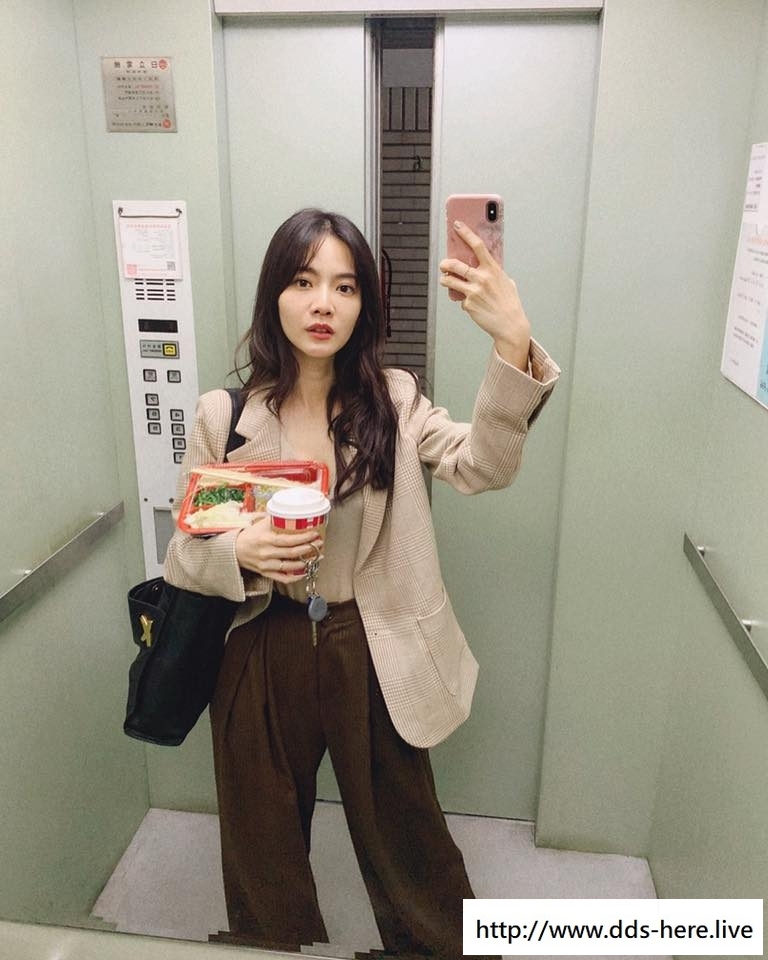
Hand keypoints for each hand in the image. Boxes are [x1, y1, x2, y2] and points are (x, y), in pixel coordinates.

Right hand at [234, 514, 323, 582]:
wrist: (234, 550)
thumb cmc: (249, 536)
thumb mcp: (260, 524)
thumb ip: (275, 519)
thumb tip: (292, 511)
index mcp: (265, 539)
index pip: (288, 540)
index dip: (303, 538)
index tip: (314, 534)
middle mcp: (266, 553)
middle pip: (292, 553)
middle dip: (309, 548)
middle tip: (319, 543)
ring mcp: (266, 565)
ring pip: (290, 566)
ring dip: (306, 562)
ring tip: (317, 556)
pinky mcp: (266, 573)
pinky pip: (283, 578)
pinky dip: (295, 576)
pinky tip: (305, 571)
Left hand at [439, 220, 530, 370]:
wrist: (510, 325)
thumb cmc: (509, 303)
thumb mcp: (506, 282)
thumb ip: (494, 272)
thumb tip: (483, 265)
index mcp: (493, 269)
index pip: (477, 245)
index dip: (465, 233)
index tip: (457, 225)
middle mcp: (482, 278)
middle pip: (456, 264)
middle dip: (446, 263)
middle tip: (444, 263)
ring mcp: (473, 291)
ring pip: (450, 281)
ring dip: (445, 279)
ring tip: (446, 279)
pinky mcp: (468, 304)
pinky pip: (460, 298)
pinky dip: (463, 300)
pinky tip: (472, 304)